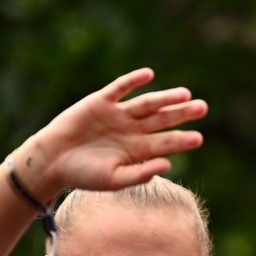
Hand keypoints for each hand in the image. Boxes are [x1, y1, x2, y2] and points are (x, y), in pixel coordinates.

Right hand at [19, 68, 206, 197]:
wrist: (53, 161)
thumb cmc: (84, 175)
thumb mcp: (114, 180)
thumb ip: (140, 173)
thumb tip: (167, 164)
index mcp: (139, 150)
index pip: (166, 143)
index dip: (182, 140)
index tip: (199, 138)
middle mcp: (133, 130)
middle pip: (163, 119)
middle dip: (182, 114)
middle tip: (203, 108)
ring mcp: (118, 115)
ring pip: (147, 103)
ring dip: (165, 98)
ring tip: (185, 94)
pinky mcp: (100, 102)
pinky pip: (119, 88)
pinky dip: (133, 81)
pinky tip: (149, 75)